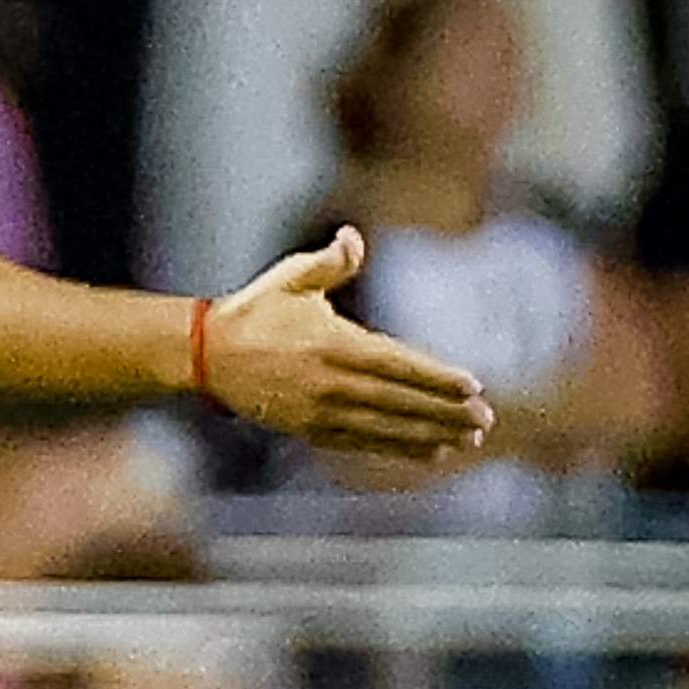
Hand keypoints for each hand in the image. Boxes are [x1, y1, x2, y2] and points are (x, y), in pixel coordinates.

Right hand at [197, 231, 499, 461]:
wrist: (204, 355)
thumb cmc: (254, 311)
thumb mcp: (289, 278)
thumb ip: (330, 262)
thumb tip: (353, 238)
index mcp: (331, 343)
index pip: (396, 362)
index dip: (436, 376)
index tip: (473, 385)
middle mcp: (328, 382)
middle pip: (399, 399)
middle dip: (445, 410)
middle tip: (484, 418)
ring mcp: (317, 410)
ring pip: (385, 426)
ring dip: (430, 433)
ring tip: (468, 438)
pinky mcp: (307, 428)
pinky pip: (361, 442)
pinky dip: (398, 448)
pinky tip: (430, 450)